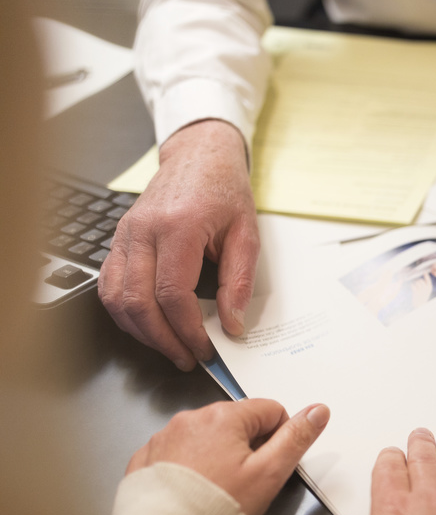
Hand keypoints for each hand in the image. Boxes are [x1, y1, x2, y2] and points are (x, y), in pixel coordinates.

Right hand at [99, 119, 257, 370]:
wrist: (199, 156)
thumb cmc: (224, 190)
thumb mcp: (247, 233)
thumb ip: (238, 281)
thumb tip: (231, 323)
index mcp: (178, 227)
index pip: (172, 294)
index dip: (187, 330)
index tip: (206, 349)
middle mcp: (143, 231)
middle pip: (138, 302)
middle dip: (163, 339)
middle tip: (188, 358)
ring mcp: (125, 235)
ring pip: (116, 298)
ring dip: (141, 331)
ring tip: (170, 347)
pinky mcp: (118, 239)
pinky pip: (109, 284)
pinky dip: (125, 312)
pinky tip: (148, 325)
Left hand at [126, 399, 330, 514]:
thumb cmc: (214, 510)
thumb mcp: (269, 474)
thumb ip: (296, 438)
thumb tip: (317, 411)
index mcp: (223, 417)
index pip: (271, 410)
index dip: (279, 439)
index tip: (269, 466)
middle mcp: (190, 419)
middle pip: (238, 423)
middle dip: (247, 448)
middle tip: (245, 483)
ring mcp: (165, 438)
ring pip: (208, 438)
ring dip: (218, 456)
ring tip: (217, 491)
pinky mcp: (148, 458)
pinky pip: (180, 453)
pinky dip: (190, 468)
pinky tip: (193, 492)